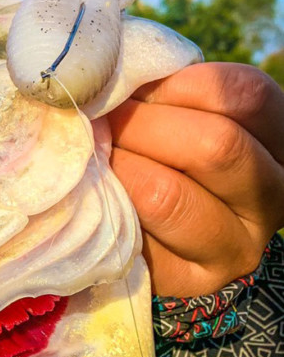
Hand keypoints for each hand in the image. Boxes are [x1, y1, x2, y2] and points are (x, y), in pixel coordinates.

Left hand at [107, 62, 283, 297]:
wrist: (147, 226)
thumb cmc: (160, 146)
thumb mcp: (177, 109)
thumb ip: (160, 89)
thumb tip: (105, 76)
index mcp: (282, 139)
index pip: (246, 96)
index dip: (177, 85)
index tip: (135, 89)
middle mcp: (275, 197)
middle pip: (214, 146)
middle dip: (140, 126)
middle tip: (99, 122)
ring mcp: (238, 246)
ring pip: (168, 196)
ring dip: (117, 166)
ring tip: (92, 156)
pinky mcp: (191, 281)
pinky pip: (135, 238)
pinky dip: (104, 207)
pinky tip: (91, 194)